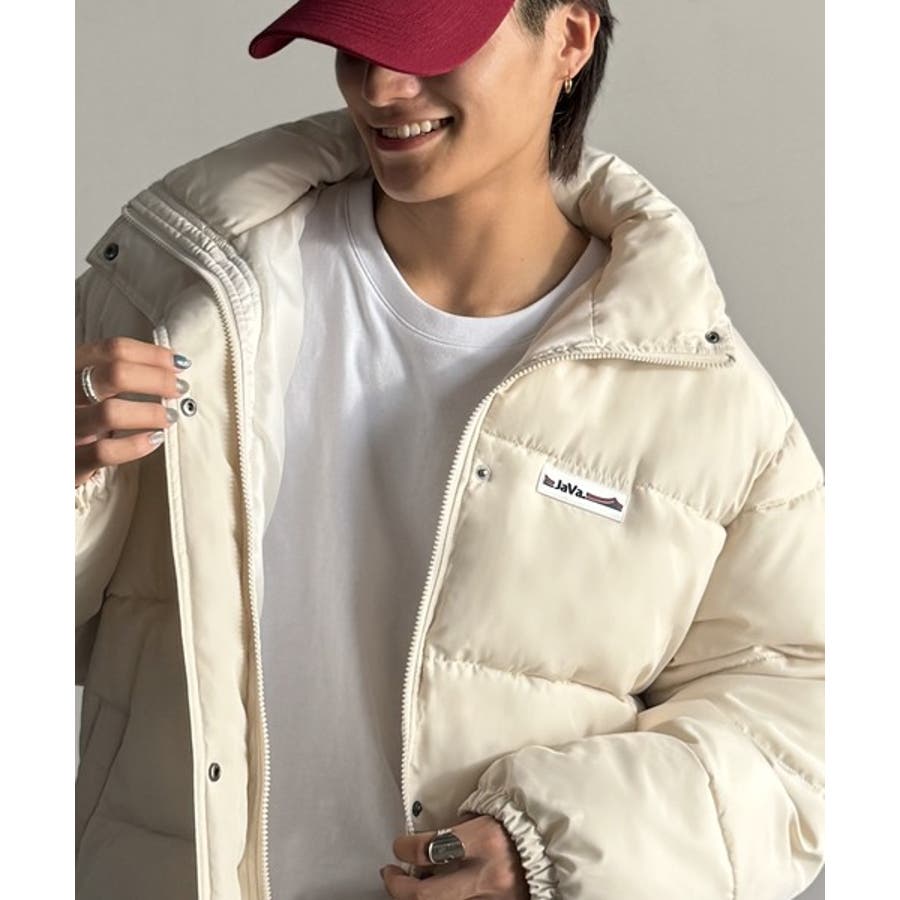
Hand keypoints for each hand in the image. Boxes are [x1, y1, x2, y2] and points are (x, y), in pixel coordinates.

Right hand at [75, 337, 190, 486]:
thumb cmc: (83, 415)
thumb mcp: (92, 385)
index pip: (113, 349)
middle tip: (180, 389)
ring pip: (110, 413)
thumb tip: (172, 366)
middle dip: (157, 379)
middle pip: (115, 374)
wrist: (56, 458)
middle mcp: (64, 393)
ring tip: (170, 416)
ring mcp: (66, 426)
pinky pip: (105, 451)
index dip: (153, 354)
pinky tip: (155, 439)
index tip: (180, 363)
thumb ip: (121, 373)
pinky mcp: (71, 459)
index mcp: (70, 368)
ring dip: (150, 413)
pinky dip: (136, 445)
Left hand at [381, 813, 528, 897]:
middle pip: (425, 894)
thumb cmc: (519, 825)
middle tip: (389, 875)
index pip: (427, 850)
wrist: (552, 848)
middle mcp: (487, 875)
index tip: (399, 845)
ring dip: (418, 897)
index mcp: (484, 840)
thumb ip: (456, 830)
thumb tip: (422, 841)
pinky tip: (434, 892)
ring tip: (408, 886)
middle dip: (398, 887)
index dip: (403, 848)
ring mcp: (492, 899)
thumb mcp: (485, 817)